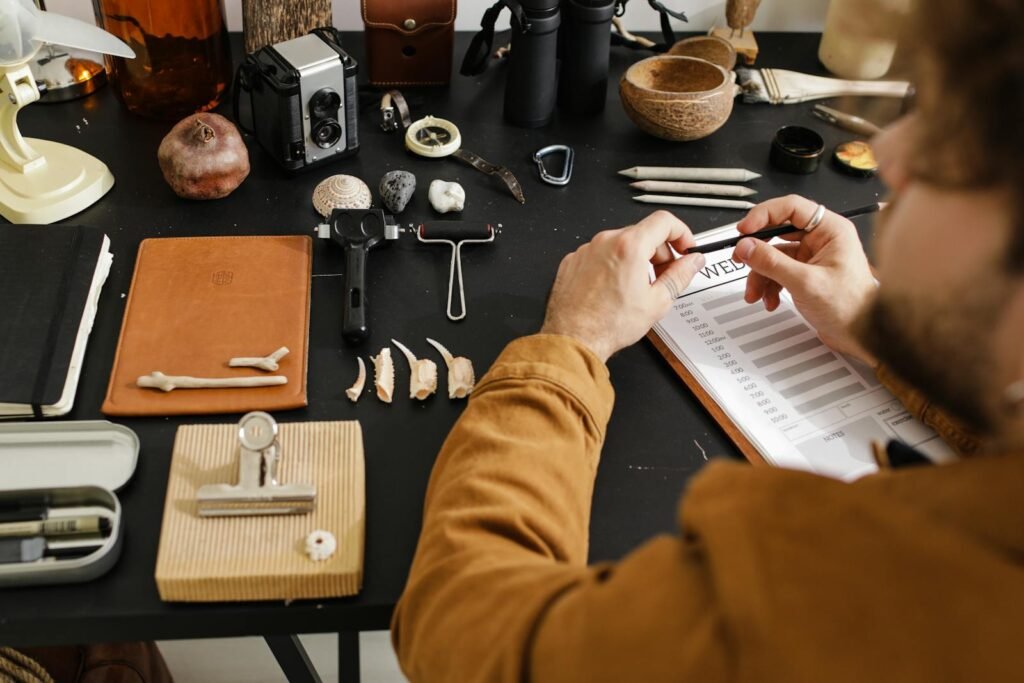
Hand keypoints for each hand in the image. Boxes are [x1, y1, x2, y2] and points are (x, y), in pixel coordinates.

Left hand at [541, 211, 705, 362]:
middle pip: (642, 233)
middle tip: (664, 276)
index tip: (684, 248)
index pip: (664, 221)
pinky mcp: (573, 261)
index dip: (681, 233)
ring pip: (620, 244)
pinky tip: (615, 290)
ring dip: (636, 260)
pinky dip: (612, 266)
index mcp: (629, 247)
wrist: (573, 339)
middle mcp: (605, 242)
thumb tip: (692, 262)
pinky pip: (600, 255)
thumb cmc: (607, 325)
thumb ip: (680, 275)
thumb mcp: (657, 302)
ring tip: (637, 289)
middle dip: (659, 252)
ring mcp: (586, 250)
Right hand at [732, 195, 878, 365]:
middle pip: (778, 232)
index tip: (744, 230)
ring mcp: (813, 257)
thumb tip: (747, 246)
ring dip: (760, 274)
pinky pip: (777, 271)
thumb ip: (772, 263)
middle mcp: (822, 239)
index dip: (764, 216)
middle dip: (757, 250)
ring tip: (755, 292)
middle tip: (741, 257)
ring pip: (774, 255)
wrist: (861, 336)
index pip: (791, 208)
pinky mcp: (805, 274)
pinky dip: (768, 285)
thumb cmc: (851, 307)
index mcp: (830, 230)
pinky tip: (769, 299)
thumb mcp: (805, 282)